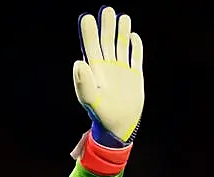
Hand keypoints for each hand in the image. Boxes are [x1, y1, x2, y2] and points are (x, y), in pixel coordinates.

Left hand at [73, 6, 143, 145]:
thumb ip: (84, 82)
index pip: (91, 47)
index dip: (89, 33)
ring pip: (121, 46)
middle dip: (106, 26)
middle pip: (106, 42)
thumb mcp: (92, 99)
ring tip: (121, 16)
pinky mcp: (135, 77)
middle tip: (106, 9)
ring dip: (121, 31)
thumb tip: (77, 62)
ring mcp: (122, 71)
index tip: (87, 17)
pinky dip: (136, 47)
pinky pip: (136, 58)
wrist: (118, 127)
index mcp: (96, 71)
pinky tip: (134, 36)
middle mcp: (108, 69)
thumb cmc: (102, 116)